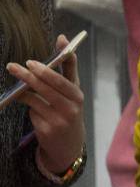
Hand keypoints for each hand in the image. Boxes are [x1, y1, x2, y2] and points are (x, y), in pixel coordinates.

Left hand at [6, 34, 84, 172]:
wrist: (68, 146)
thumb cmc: (67, 113)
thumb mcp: (69, 96)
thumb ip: (61, 77)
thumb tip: (49, 55)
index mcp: (78, 93)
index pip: (72, 71)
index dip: (66, 55)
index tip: (59, 41)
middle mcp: (73, 105)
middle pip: (50, 84)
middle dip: (33, 73)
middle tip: (18, 65)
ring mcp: (61, 118)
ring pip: (37, 98)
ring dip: (24, 88)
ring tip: (15, 75)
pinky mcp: (48, 129)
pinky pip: (32, 112)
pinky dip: (29, 106)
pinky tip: (31, 107)